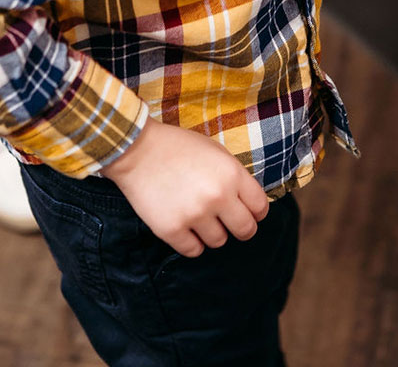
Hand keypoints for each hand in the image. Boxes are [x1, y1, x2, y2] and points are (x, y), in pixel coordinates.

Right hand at [102, 119, 268, 257]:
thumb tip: (249, 202)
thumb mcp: (216, 151)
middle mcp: (217, 197)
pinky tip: (185, 227)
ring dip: (212, 233)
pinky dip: (192, 243)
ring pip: (219, 242)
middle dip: (241, 228)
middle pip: (246, 230)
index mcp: (231, 174)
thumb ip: (234, 176)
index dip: (256, 212)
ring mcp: (194, 215)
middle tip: (230, 223)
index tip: (248, 212)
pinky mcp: (171, 230)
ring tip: (199, 218)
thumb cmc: (177, 147)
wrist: (136, 150)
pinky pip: (193, 250)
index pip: (260, 208)